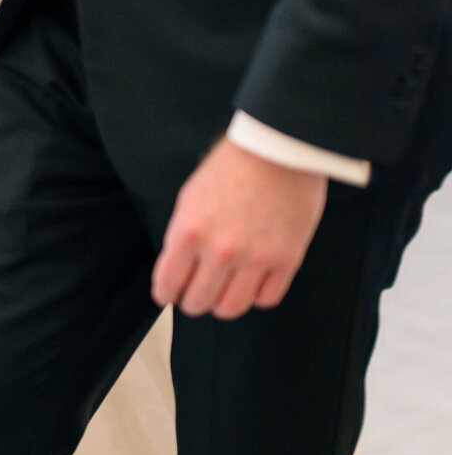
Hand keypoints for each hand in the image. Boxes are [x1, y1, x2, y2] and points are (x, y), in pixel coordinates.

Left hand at [152, 138, 328, 318]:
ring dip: (223, 304)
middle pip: (198, 303)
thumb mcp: (190, 198)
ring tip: (225, 291)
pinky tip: (254, 282)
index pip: (167, 286)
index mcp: (189, 233)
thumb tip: (177, 269)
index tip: (170, 293)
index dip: (167, 293)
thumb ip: (182, 237)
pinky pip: (266, 299)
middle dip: (193, 300)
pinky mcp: (287, 258)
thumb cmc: (233, 166)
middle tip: (197, 293)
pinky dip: (257, 295)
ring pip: (231, 308)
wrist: (277, 146)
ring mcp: (255, 257)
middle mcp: (220, 250)